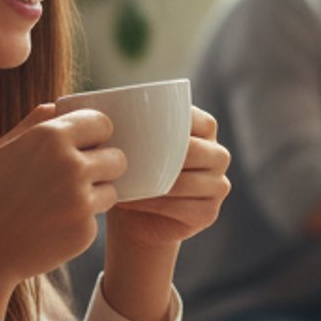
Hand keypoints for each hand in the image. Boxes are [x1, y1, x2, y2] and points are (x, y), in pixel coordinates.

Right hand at [0, 103, 125, 288]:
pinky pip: (97, 219)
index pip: (103, 123)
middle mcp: (71, 165)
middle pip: (118, 157)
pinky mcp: (85, 230)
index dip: (96, 135)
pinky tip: (51, 226)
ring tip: (59, 204)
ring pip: (113, 190)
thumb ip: (33, 126)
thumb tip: (56, 107)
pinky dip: (81, 222)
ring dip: (95, 195)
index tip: (87, 145)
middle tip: (78, 178)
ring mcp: (81, 200)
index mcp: (49, 138)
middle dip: (103, 166)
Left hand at [106, 107, 232, 252]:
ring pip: (187, 181)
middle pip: (196, 151)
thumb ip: (130, 122)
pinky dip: (154, 204)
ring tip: (122, 181)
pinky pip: (183, 207)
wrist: (134, 219)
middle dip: (160, 156)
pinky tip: (131, 200)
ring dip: (153, 182)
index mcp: (205, 131)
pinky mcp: (208, 213)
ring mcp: (218, 185)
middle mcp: (218, 156)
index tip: (131, 129)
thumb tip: (102, 101)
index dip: (170, 126)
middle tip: (123, 158)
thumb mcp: (131, 143)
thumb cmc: (131, 172)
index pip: (198, 121)